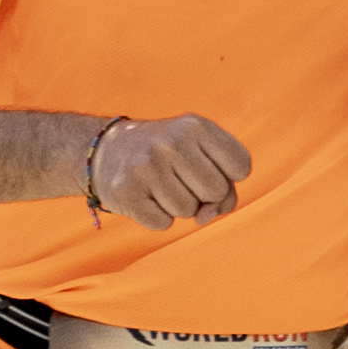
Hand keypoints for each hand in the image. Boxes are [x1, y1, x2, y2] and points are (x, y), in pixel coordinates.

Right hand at [89, 111, 250, 228]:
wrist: (106, 150)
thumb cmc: (167, 156)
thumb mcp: (200, 154)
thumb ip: (224, 188)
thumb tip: (204, 218)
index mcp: (195, 125)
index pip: (241, 166)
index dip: (228, 176)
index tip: (206, 166)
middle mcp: (171, 141)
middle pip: (216, 191)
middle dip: (203, 194)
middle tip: (179, 178)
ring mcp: (147, 165)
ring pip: (189, 211)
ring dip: (178, 206)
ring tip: (159, 185)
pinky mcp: (127, 191)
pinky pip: (163, 223)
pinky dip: (157, 217)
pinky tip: (144, 196)